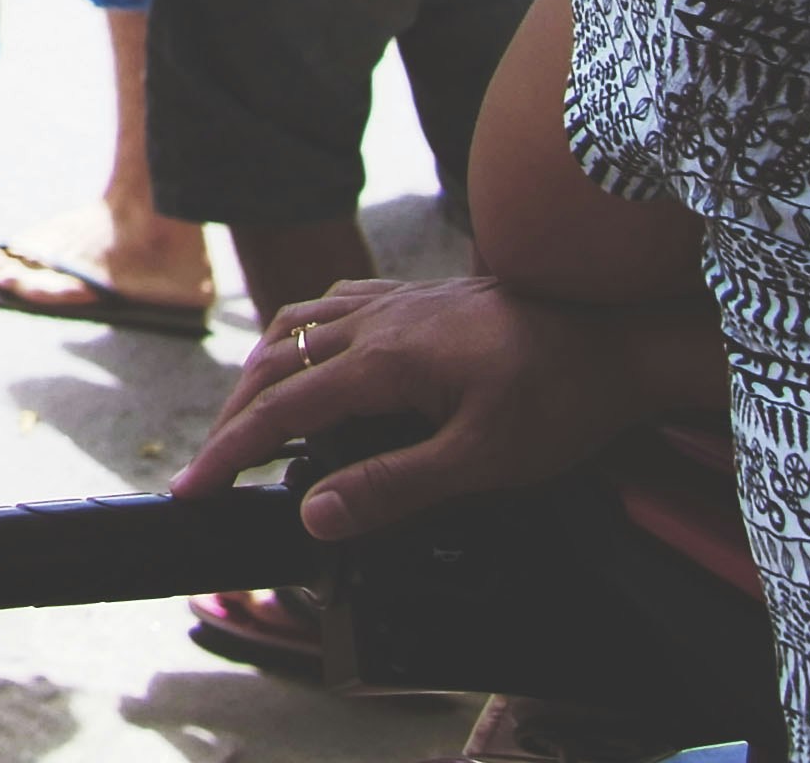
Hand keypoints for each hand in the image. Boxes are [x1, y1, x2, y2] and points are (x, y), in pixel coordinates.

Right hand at [169, 276, 655, 538]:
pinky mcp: (416, 294)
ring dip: (262, 373)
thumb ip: (393, 487)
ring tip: (249, 414)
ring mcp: (393, 300)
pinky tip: (313, 350)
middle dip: (233, 418)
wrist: (617, 338)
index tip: (192, 489)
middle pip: (273, 364)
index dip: (228, 453)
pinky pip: (333, 304)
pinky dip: (301, 333)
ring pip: (295, 326)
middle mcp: (371, 320)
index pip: (279, 411)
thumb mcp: (481, 462)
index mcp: (379, 361)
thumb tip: (316, 515)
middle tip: (213, 465)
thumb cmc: (559, 401)